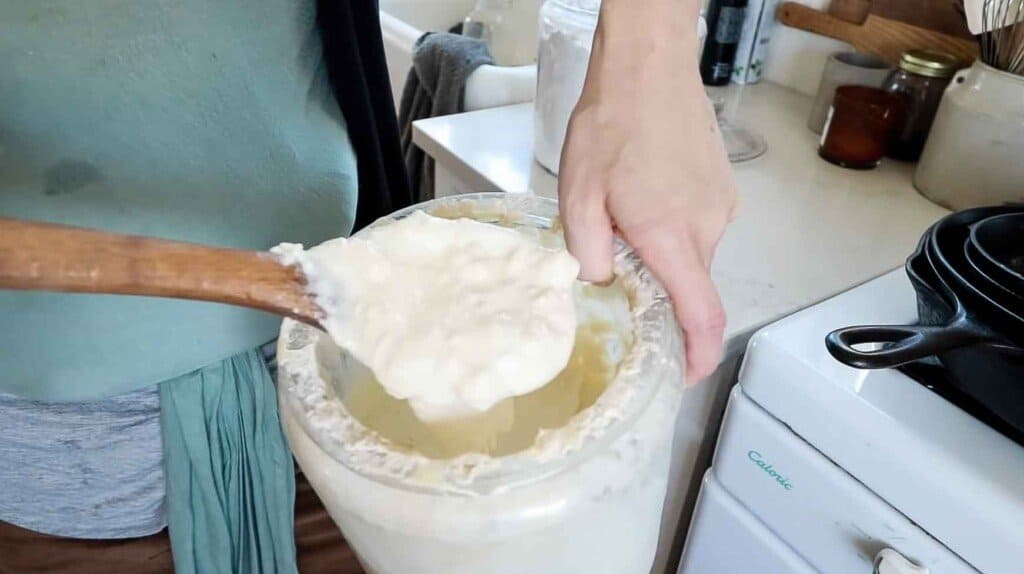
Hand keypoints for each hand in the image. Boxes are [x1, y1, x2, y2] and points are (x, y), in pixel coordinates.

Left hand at [558, 1, 737, 382]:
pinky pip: (698, 225)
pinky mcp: (723, 188)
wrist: (648, 68)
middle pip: (691, 284)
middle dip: (658, 286)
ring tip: (624, 212)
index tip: (684, 377)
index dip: (696, 355)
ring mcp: (721, 206)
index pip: (702, 314)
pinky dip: (673, 227)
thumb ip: (589, 253)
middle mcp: (707, 227)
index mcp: (671, 236)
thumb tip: (604, 283)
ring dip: (662, 251)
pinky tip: (644, 194)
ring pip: (692, 253)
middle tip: (618, 259)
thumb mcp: (578, 196)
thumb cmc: (609, 127)